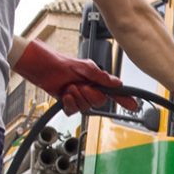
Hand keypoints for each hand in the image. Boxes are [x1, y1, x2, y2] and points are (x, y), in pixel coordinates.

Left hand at [12, 39, 138, 114]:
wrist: (40, 68)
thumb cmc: (59, 62)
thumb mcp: (84, 67)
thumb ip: (101, 77)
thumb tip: (117, 83)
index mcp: (96, 80)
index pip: (114, 91)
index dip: (124, 99)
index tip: (133, 105)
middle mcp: (89, 89)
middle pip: (99, 101)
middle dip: (89, 94)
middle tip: (80, 85)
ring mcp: (79, 96)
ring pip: (86, 107)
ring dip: (77, 97)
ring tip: (69, 87)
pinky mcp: (68, 103)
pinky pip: (74, 111)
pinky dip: (69, 103)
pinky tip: (65, 95)